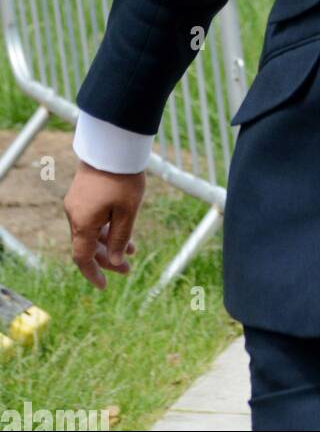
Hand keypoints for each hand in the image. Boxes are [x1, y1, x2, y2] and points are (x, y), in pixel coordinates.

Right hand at [64, 162, 144, 289]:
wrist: (113, 145)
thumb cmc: (122, 178)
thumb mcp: (127, 212)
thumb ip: (120, 239)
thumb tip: (114, 262)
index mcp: (82, 223)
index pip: (82, 258)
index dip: (93, 274)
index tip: (105, 286)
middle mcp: (75, 214)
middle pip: (87, 246)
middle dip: (107, 259)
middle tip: (128, 269)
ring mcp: (77, 203)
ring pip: (91, 231)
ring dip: (109, 242)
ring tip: (133, 249)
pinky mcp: (83, 193)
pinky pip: (92, 217)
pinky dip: (106, 227)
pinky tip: (124, 229)